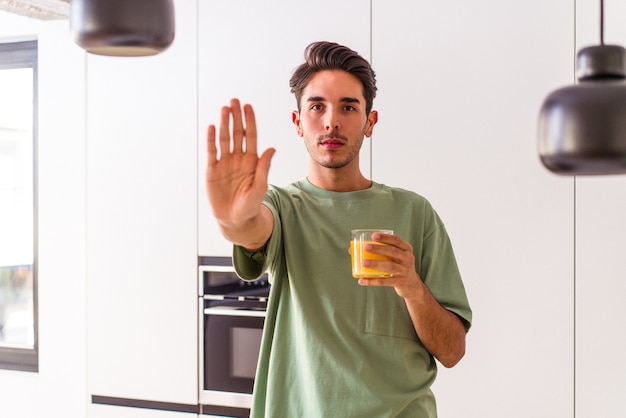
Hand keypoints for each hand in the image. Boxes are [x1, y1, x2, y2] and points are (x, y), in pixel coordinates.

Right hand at [206, 98, 274, 225]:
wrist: (235, 219)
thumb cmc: (251, 204)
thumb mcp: (260, 186)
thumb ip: (264, 167)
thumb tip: (271, 148)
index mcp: (251, 160)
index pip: (251, 136)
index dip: (249, 121)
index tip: (248, 107)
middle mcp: (238, 158)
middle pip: (237, 133)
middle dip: (236, 117)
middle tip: (234, 101)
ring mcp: (225, 163)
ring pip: (224, 139)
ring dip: (224, 124)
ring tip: (224, 109)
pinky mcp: (212, 170)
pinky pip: (212, 152)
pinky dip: (211, 140)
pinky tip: (212, 127)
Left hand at [355, 233, 424, 298]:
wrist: (411, 285)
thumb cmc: (398, 266)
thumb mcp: (395, 257)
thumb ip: (379, 251)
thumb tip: (352, 249)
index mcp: (406, 249)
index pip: (396, 240)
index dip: (385, 237)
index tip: (373, 236)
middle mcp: (408, 259)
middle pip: (393, 252)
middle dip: (379, 249)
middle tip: (366, 247)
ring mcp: (404, 271)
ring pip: (390, 266)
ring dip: (376, 264)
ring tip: (363, 262)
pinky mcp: (400, 282)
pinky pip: (385, 281)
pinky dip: (373, 281)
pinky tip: (362, 280)